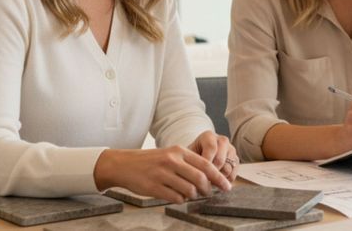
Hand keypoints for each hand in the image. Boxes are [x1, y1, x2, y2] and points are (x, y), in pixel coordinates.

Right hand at [94, 145, 231, 203]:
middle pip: (200, 179)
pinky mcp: (153, 187)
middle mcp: (172, 161)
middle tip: (209, 194)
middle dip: (208, 189)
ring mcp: (162, 174)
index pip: (206, 165)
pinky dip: (181, 200)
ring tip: (190, 195)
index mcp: (179, 151)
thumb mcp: (171, 154)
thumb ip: (189, 163)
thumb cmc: (152, 161)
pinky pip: (176, 198)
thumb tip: (210, 178)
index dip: (219, 178)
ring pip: (189, 190)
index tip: (226, 186)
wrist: (125, 165)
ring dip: (193, 196)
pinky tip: (178, 197)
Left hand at [188, 130, 238, 181]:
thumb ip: (191, 162)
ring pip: (227, 169)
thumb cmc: (190, 157)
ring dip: (217, 178)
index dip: (205, 163)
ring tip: (207, 182)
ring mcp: (231, 150)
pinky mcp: (236, 160)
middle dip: (210, 173)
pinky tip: (215, 181)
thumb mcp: (187, 156)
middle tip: (202, 181)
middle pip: (220, 160)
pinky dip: (224, 181)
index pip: (211, 148)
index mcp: (208, 136)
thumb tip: (197, 177)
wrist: (198, 157)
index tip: (198, 174)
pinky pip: (232, 175)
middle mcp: (222, 140)